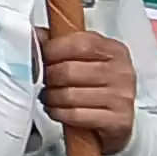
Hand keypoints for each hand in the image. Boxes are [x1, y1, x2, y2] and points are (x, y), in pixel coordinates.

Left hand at [37, 30, 137, 152]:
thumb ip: (61, 44)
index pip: (80, 44)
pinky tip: (55, 110)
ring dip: (50, 97)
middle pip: (69, 70)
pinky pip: (75, 115)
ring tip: (47, 96)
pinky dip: (58, 113)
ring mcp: (122, 97)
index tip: (40, 56)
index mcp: (115, 50)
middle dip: (48, 77)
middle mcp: (122, 72)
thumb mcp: (85, 59)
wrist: (115, 121)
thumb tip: (34, 34)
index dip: (53, 50)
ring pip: (69, 95)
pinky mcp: (117, 120)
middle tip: (41, 80)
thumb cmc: (97, 86)